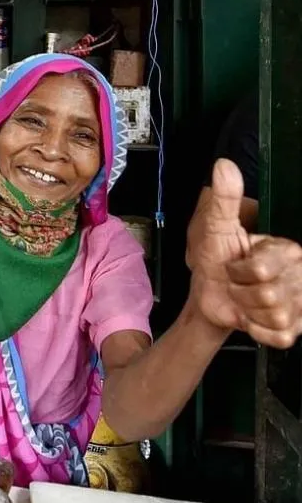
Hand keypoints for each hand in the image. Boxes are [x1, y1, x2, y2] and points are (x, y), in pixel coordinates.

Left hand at [192, 158, 301, 347]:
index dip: (238, 271)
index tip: (234, 264)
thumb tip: (223, 166)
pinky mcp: (292, 329)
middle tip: (236, 283)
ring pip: (274, 316)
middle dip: (240, 291)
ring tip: (243, 298)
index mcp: (288, 251)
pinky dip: (257, 331)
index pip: (262, 270)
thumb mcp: (216, 228)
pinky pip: (278, 337)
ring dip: (247, 310)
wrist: (209, 294)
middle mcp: (300, 276)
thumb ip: (224, 200)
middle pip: (267, 295)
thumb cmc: (216, 259)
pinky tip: (251, 319)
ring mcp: (299, 303)